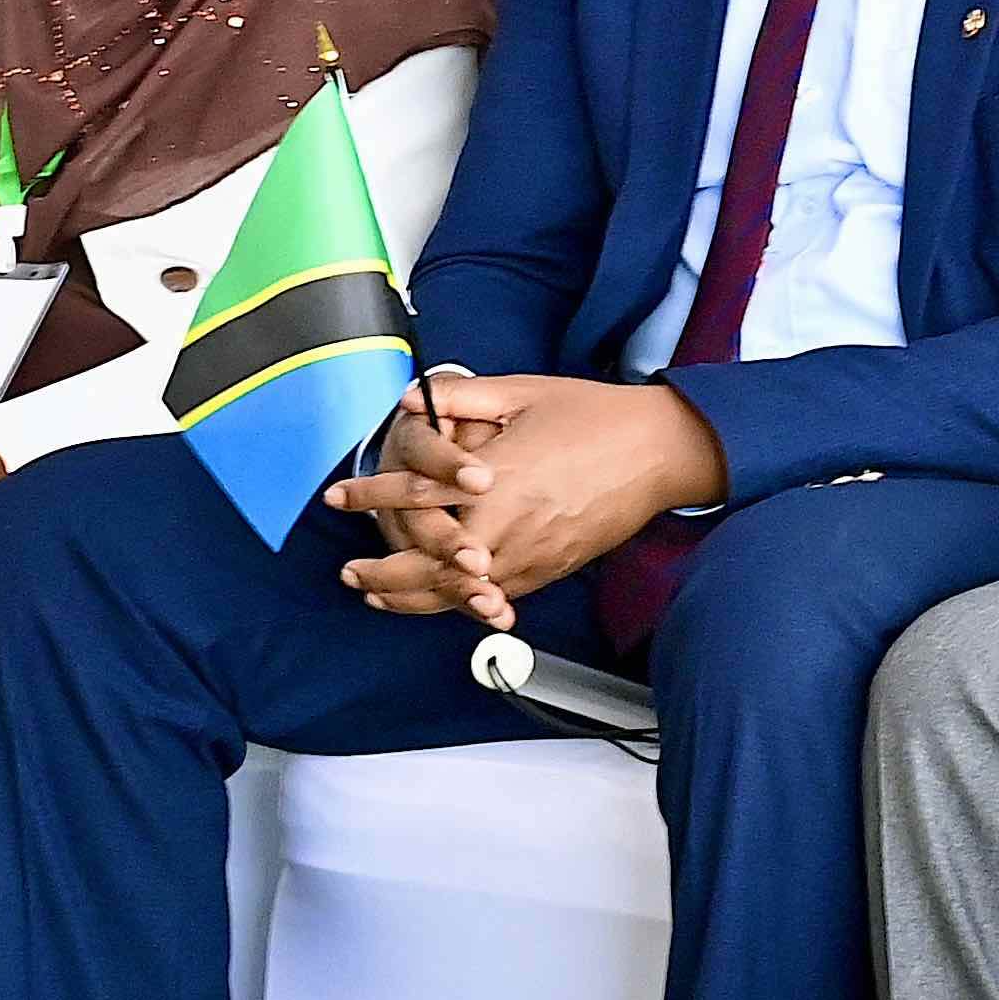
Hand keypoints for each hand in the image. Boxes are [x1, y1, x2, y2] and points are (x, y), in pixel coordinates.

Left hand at [326, 371, 716, 624]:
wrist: (660, 451)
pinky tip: (438, 605)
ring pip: (455, 592)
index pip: (414, 495)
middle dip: (380, 572)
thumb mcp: (523, 392)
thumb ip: (462, 397)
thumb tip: (409, 399)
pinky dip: (458, 608)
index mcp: (494, 475)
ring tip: (377, 596)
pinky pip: (494, 599)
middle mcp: (507, 523)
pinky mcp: (550, 570)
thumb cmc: (595, 417)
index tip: (338, 497)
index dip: (369, 496)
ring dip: (410, 598)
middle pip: (425, 563)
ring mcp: (530, 553)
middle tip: (350, 571)